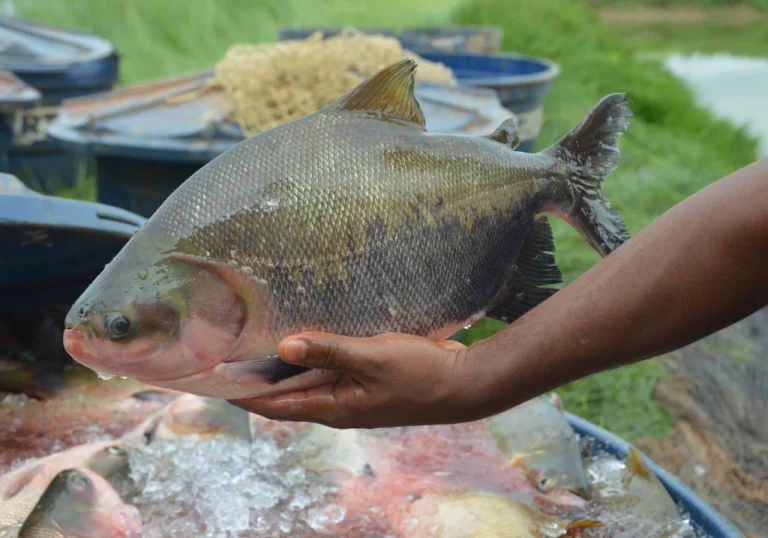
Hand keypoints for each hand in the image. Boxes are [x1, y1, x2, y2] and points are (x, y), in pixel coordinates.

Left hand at [228, 332, 495, 428]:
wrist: (463, 384)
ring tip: (257, 341)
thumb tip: (283, 346)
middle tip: (229, 351)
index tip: (212, 377)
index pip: (274, 405)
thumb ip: (328, 351)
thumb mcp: (371, 359)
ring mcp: (352, 394)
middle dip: (256, 378)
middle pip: (286, 394)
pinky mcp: (366, 380)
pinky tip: (307, 336)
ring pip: (307, 381)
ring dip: (283, 365)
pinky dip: (312, 356)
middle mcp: (337, 405)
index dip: (242, 393)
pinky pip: (329, 370)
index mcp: (333, 408)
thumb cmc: (420, 376)